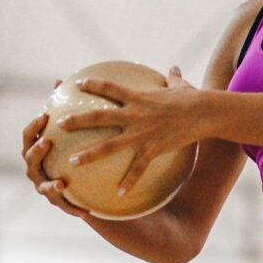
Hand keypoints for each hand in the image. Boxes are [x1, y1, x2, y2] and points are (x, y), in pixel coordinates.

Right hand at [21, 112, 85, 215]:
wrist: (83, 181)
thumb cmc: (71, 147)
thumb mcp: (69, 128)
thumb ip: (64, 108)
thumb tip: (61, 79)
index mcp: (35, 149)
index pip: (27, 136)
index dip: (33, 127)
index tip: (45, 115)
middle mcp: (35, 169)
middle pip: (29, 160)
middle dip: (36, 152)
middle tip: (48, 142)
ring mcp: (43, 186)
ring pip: (43, 188)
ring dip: (50, 186)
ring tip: (61, 183)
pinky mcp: (57, 202)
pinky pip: (63, 206)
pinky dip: (73, 208)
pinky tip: (86, 211)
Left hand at [65, 66, 203, 199]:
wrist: (204, 113)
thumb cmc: (194, 98)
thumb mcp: (181, 86)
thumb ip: (173, 78)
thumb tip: (175, 69)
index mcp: (137, 97)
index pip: (108, 87)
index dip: (92, 85)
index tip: (77, 84)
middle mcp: (133, 115)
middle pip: (98, 117)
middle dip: (77, 121)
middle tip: (59, 124)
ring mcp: (141, 134)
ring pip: (109, 146)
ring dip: (89, 155)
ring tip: (73, 162)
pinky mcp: (152, 149)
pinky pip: (137, 169)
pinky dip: (128, 182)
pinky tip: (118, 194)